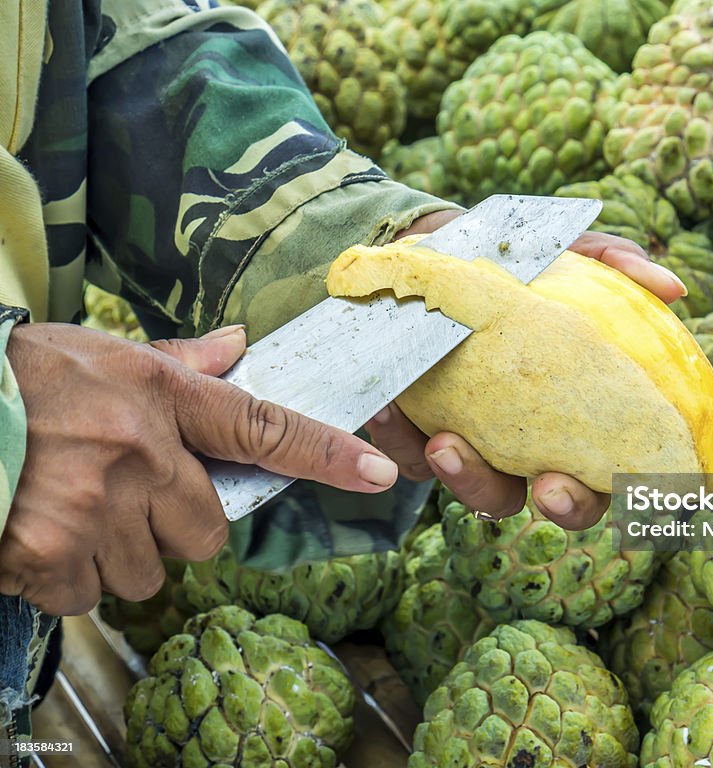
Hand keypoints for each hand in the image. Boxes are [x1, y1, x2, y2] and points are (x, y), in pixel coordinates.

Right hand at [0, 323, 397, 615]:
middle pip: (206, 533)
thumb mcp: (106, 353)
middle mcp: (142, 454)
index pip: (264, 427)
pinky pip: (87, 595)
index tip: (378, 472)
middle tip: (125, 498)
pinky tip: (39, 536)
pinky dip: (66, 579)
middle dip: (173, 528)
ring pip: (146, 572)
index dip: (327, 453)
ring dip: (116, 557)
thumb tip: (240, 344)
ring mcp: (96, 507)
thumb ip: (179, 361)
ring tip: (71, 512)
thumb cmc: (21, 377)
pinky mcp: (49, 553)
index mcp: (163, 398)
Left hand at [377, 215, 712, 528]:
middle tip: (550, 486)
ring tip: (446, 442)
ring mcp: (482, 448)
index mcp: (587, 414)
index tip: (682, 491)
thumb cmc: (520, 265)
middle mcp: (541, 444)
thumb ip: (616, 266)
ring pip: (487, 496)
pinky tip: (388, 405)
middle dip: (566, 505)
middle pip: (568, 502)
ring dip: (470, 480)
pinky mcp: (420, 440)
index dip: (664, 483)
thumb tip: (672, 288)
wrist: (436, 253)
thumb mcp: (568, 252)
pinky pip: (409, 460)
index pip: (635, 461)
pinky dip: (399, 438)